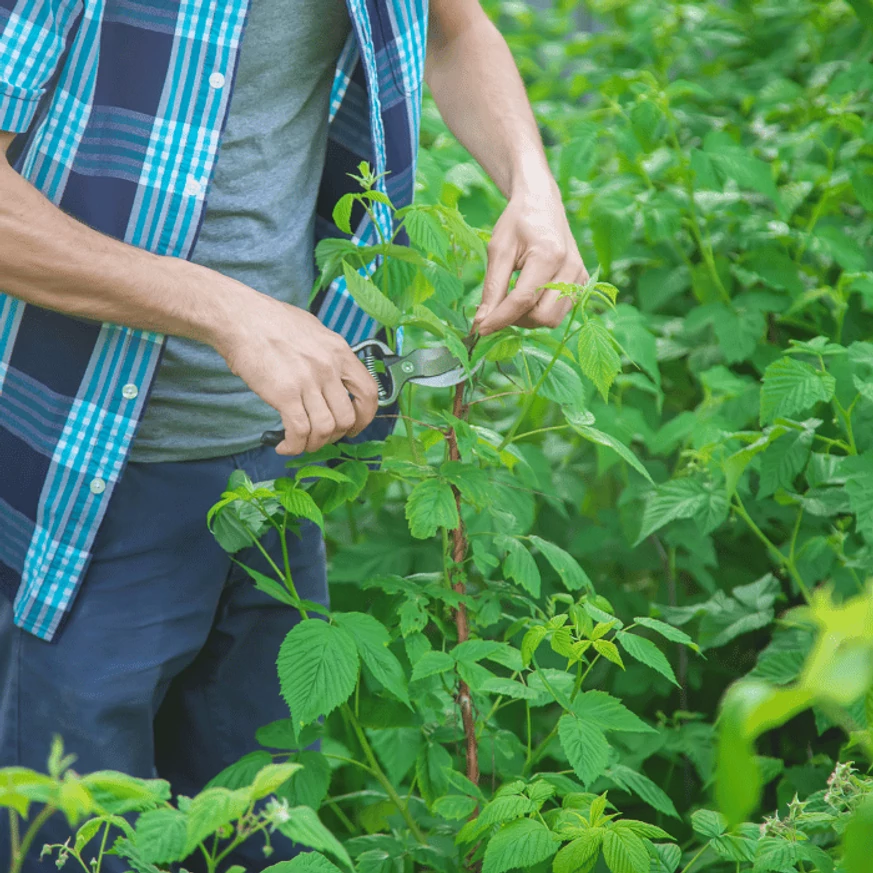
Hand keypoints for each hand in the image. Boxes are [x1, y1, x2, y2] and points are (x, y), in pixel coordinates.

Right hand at [215, 292, 379, 455]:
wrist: (240, 317)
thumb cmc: (271, 321)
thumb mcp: (314, 331)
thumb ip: (328, 355)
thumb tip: (333, 377)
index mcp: (340, 351)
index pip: (369, 392)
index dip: (365, 417)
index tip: (353, 427)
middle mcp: (329, 367)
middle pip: (347, 418)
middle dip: (335, 436)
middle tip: (320, 437)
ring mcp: (308, 381)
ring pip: (324, 429)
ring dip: (313, 444)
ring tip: (299, 442)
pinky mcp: (285, 393)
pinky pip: (298, 431)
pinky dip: (293, 445)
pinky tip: (283, 445)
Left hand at [473, 178, 588, 335]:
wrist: (542, 203)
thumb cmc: (517, 222)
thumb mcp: (498, 250)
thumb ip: (492, 288)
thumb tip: (482, 322)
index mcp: (548, 255)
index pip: (523, 300)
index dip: (500, 319)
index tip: (480, 330)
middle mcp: (570, 268)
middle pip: (541, 317)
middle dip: (516, 320)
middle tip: (498, 307)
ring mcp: (580, 277)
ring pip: (552, 320)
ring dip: (528, 318)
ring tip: (513, 300)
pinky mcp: (582, 282)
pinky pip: (560, 312)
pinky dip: (540, 311)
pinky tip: (529, 295)